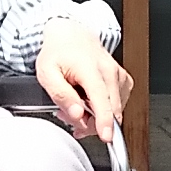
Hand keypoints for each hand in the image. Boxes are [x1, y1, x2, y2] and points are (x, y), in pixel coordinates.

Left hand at [32, 19, 131, 140]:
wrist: (71, 35)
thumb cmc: (58, 53)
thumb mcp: (47, 73)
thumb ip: (61, 95)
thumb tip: (76, 114)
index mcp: (90, 68)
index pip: (101, 98)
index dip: (104, 120)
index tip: (105, 136)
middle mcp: (109, 71)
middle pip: (110, 110)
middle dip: (91, 123)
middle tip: (68, 114)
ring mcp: (119, 76)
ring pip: (115, 111)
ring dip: (96, 117)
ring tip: (76, 104)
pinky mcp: (123, 81)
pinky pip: (118, 105)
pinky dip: (104, 110)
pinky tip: (90, 102)